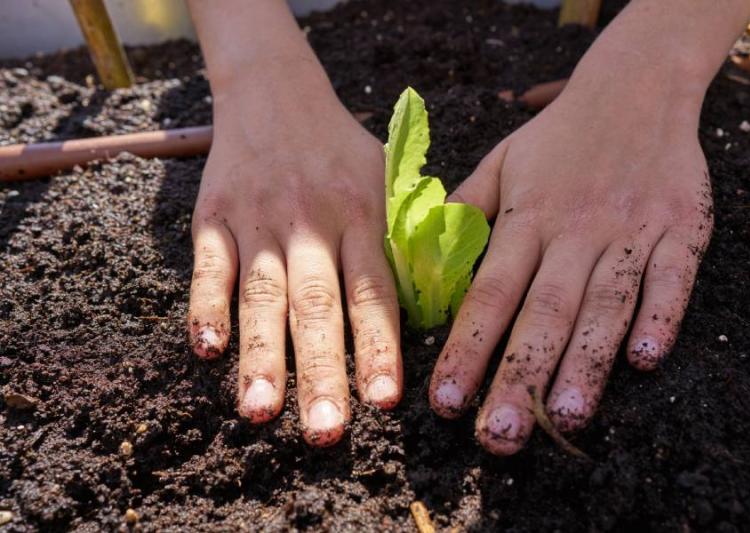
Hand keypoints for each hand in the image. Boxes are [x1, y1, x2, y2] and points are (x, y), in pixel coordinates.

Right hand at [187, 67, 400, 446]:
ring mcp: (258, 221)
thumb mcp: (388, 176)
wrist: (275, 93)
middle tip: (327, 432)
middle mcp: (310, 223)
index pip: (373, 291)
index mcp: (361, 216)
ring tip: (261, 413)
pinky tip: (208, 352)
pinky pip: (207, 268)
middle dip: (321, 372)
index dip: (378, 346)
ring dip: (261, 357)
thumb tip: (441, 298)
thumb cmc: (341, 149)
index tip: (383, 401)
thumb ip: (408, 234)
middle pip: (316, 305)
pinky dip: (205, 308)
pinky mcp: (213, 218)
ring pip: (261, 296)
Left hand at [428, 76, 712, 454]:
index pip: (490, 292)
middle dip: (520, 376)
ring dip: (585, 362)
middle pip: (545, 311)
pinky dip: (661, 317)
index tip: (445, 400)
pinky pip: (671, 278)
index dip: (466, 347)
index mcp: (527, 218)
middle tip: (498, 434)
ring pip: (605, 305)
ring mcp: (630, 231)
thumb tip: (421, 261)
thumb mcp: (500, 164)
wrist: (636, 90)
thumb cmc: (558, 138)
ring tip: (565, 418)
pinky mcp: (679, 230)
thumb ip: (463, 212)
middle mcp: (575, 230)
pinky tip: (644, 359)